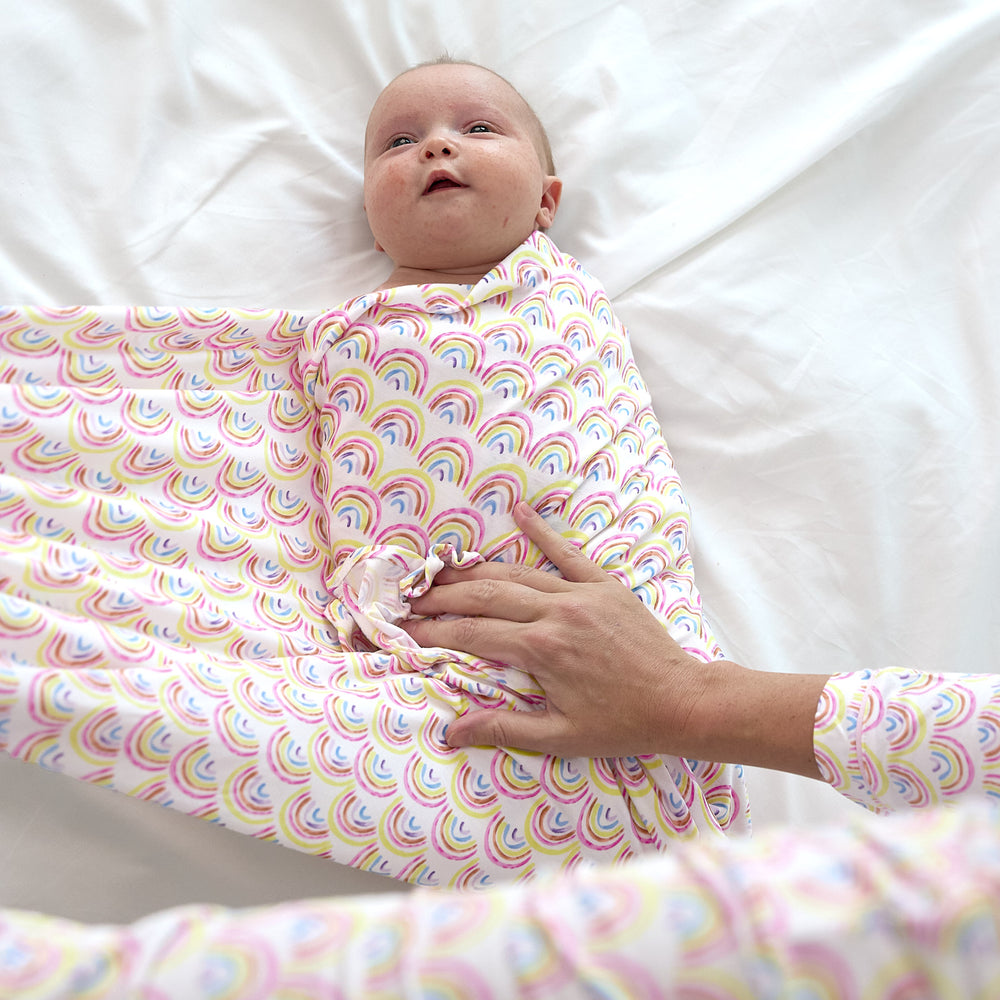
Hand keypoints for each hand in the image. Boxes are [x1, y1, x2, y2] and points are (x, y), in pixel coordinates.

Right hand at [401, 502, 715, 756]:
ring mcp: (581, 594)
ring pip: (516, 573)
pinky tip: (518, 510)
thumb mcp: (561, 737)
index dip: (434, 631)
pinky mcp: (604, 585)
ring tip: (441, 569)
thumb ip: (503, 729)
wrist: (682, 702)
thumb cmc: (622, 724)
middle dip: (443, 595)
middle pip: (485, 595)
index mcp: (542, 650)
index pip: (472, 634)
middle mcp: (556, 613)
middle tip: (411, 597)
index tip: (405, 629)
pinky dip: (541, 531)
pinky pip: (567, 553)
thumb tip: (449, 732)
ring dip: (474, 570)